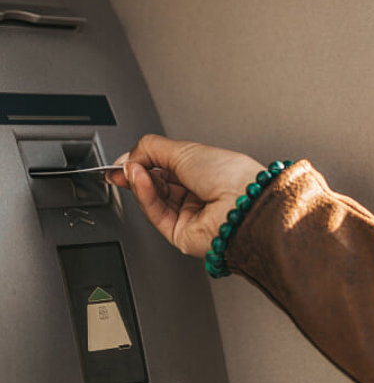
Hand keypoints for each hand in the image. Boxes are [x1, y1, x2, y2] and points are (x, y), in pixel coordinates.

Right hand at [108, 134, 263, 257]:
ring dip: (140, 182)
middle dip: (137, 173)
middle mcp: (199, 193)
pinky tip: (139, 181)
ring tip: (132, 170)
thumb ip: (151, 149)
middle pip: (158, 184)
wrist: (242, 203)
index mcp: (206, 171)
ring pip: (154, 199)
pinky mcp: (181, 233)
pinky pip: (156, 213)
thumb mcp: (185, 149)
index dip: (144, 162)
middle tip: (121, 167)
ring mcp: (191, 214)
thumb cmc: (230, 175)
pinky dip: (145, 196)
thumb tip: (129, 156)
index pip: (167, 167)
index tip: (124, 159)